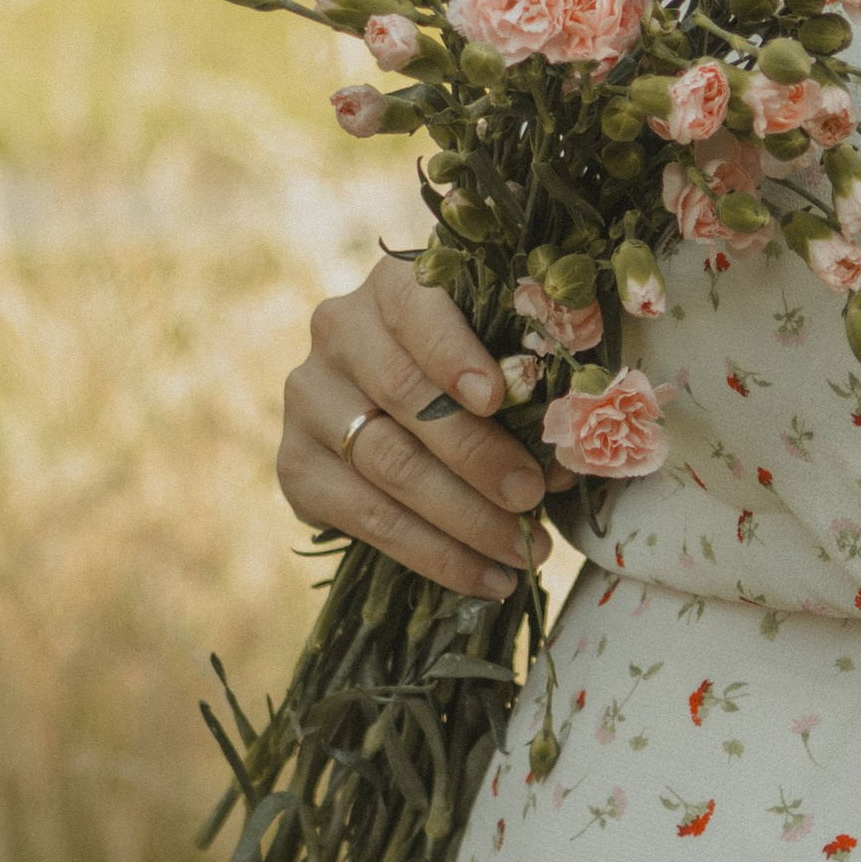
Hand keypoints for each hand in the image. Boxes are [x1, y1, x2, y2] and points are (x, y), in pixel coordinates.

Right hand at [278, 253, 563, 599]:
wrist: (393, 402)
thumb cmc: (475, 369)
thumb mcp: (500, 353)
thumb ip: (528, 387)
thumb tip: (563, 462)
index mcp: (394, 285)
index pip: (417, 311)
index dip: (454, 354)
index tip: (494, 398)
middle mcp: (339, 332)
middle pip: (406, 397)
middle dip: (476, 456)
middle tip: (531, 499)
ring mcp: (310, 399)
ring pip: (387, 464)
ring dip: (462, 519)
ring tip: (521, 552)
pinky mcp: (296, 465)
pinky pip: (364, 518)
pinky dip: (430, 554)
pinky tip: (482, 576)